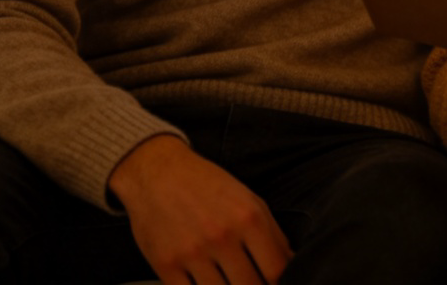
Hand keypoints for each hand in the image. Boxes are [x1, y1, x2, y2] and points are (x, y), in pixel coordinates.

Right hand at [108, 135, 292, 284]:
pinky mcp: (166, 266)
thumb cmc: (205, 184)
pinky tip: (205, 282)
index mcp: (248, 216)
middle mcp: (222, 235)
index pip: (276, 268)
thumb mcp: (248, 198)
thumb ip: (272, 233)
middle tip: (250, 280)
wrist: (157, 172)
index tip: (275, 282)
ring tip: (228, 279)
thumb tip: (289, 264)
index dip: (280, 282)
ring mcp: (193, 253)